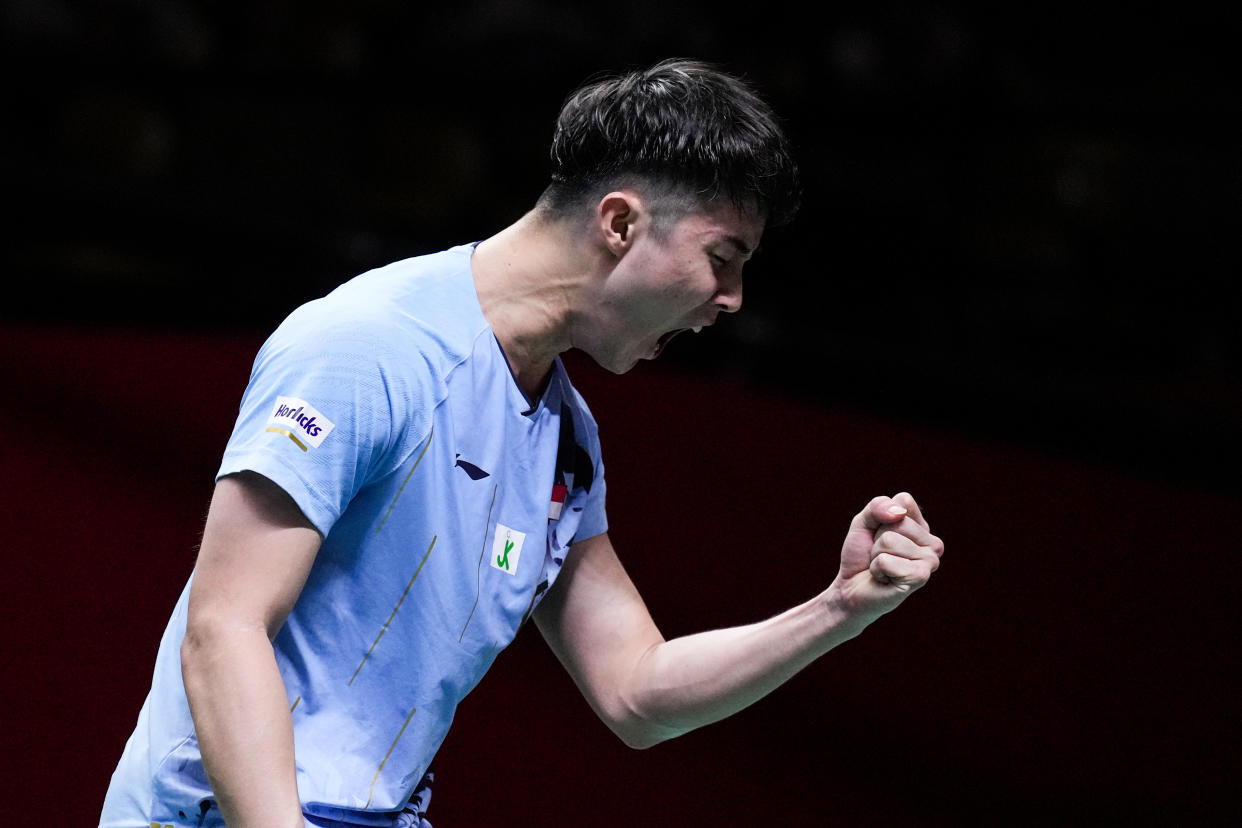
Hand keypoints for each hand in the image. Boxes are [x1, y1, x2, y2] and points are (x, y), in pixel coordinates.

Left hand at [832, 492, 943, 620]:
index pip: (904, 500)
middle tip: (879, 555)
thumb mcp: (864, 522)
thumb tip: (899, 513)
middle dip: (877, 539)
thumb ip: (878, 507)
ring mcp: (930, 561)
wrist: (851, 590)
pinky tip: (884, 579)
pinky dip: (876, 569)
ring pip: (890, 540)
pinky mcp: (920, 577)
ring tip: (882, 568)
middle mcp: (933, 543)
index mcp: (922, 527)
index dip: (880, 517)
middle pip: (897, 521)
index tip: (878, 535)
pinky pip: (885, 560)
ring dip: (876, 556)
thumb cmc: (861, 556)